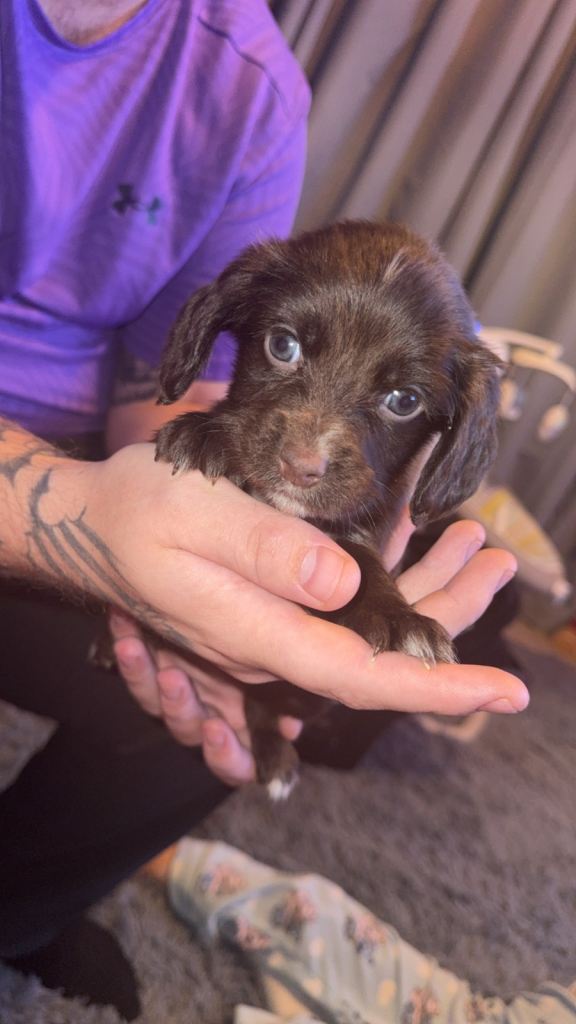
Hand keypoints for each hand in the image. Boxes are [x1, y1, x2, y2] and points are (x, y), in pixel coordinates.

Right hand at [59, 444, 526, 732]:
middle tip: (504, 571)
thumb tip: (344, 582)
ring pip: (358, 648)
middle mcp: (264, 649)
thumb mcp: (196, 512)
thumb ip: (266, 550)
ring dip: (425, 614)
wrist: (86, 526)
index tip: (499, 690)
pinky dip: (387, 607)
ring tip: (482, 557)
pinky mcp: (259, 620)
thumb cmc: (135, 509)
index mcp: (253, 631)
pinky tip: (416, 574)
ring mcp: (261, 640)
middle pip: (374, 667)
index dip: (433, 687)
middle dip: (449, 639)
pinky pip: (335, 631)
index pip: (359, 677)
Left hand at [109, 609, 301, 785]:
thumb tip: (291, 727)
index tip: (215, 730)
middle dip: (180, 708)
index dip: (227, 756)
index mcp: (248, 720)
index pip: (240, 762)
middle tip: (172, 678)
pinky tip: (123, 622)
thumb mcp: (284, 663)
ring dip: (144, 677)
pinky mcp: (152, 664)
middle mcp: (212, 711)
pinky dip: (128, 647)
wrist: (221, 598)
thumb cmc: (273, 627)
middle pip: (191, 731)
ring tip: (133, 647)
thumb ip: (292, 697)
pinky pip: (135, 666)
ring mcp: (180, 689)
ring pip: (156, 700)